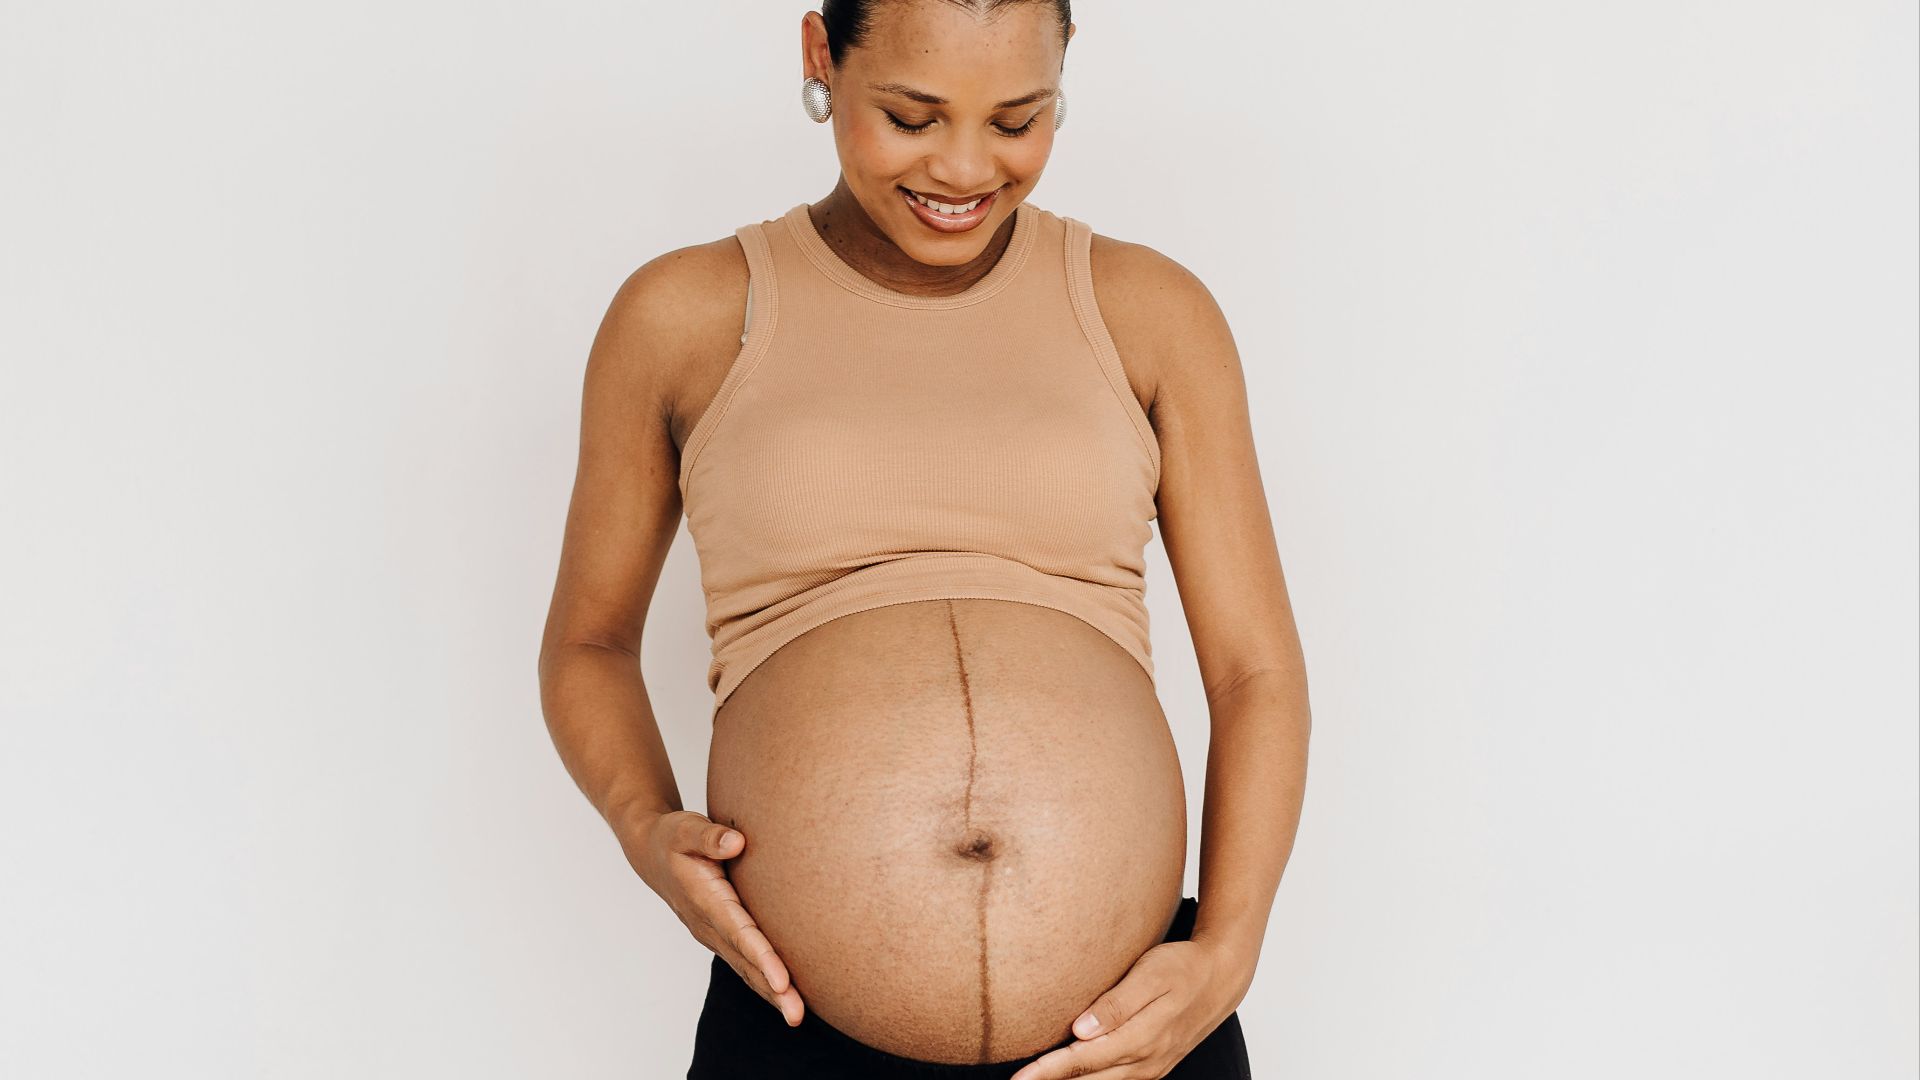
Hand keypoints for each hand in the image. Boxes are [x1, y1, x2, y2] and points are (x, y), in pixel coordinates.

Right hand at [625, 809, 804, 1025]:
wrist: (650, 853)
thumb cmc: (672, 838)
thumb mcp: (686, 829)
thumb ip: (710, 837)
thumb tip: (737, 843)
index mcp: (705, 900)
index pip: (739, 933)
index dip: (761, 958)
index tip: (782, 981)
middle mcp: (708, 924)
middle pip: (745, 962)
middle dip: (771, 990)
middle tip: (796, 1015)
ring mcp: (711, 934)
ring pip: (744, 968)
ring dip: (769, 993)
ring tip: (795, 1015)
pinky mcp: (718, 935)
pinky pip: (742, 962)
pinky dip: (761, 981)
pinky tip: (782, 995)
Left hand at [1008, 936, 1247, 1079]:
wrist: (1222, 976)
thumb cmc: (1183, 967)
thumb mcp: (1151, 974)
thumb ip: (1116, 1004)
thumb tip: (1081, 1030)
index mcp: (1142, 1037)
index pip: (1084, 1059)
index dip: (1049, 1070)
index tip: (1020, 1078)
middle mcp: (1146, 1060)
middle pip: (1088, 1079)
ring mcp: (1152, 1067)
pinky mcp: (1154, 1066)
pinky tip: (1074, 1078)